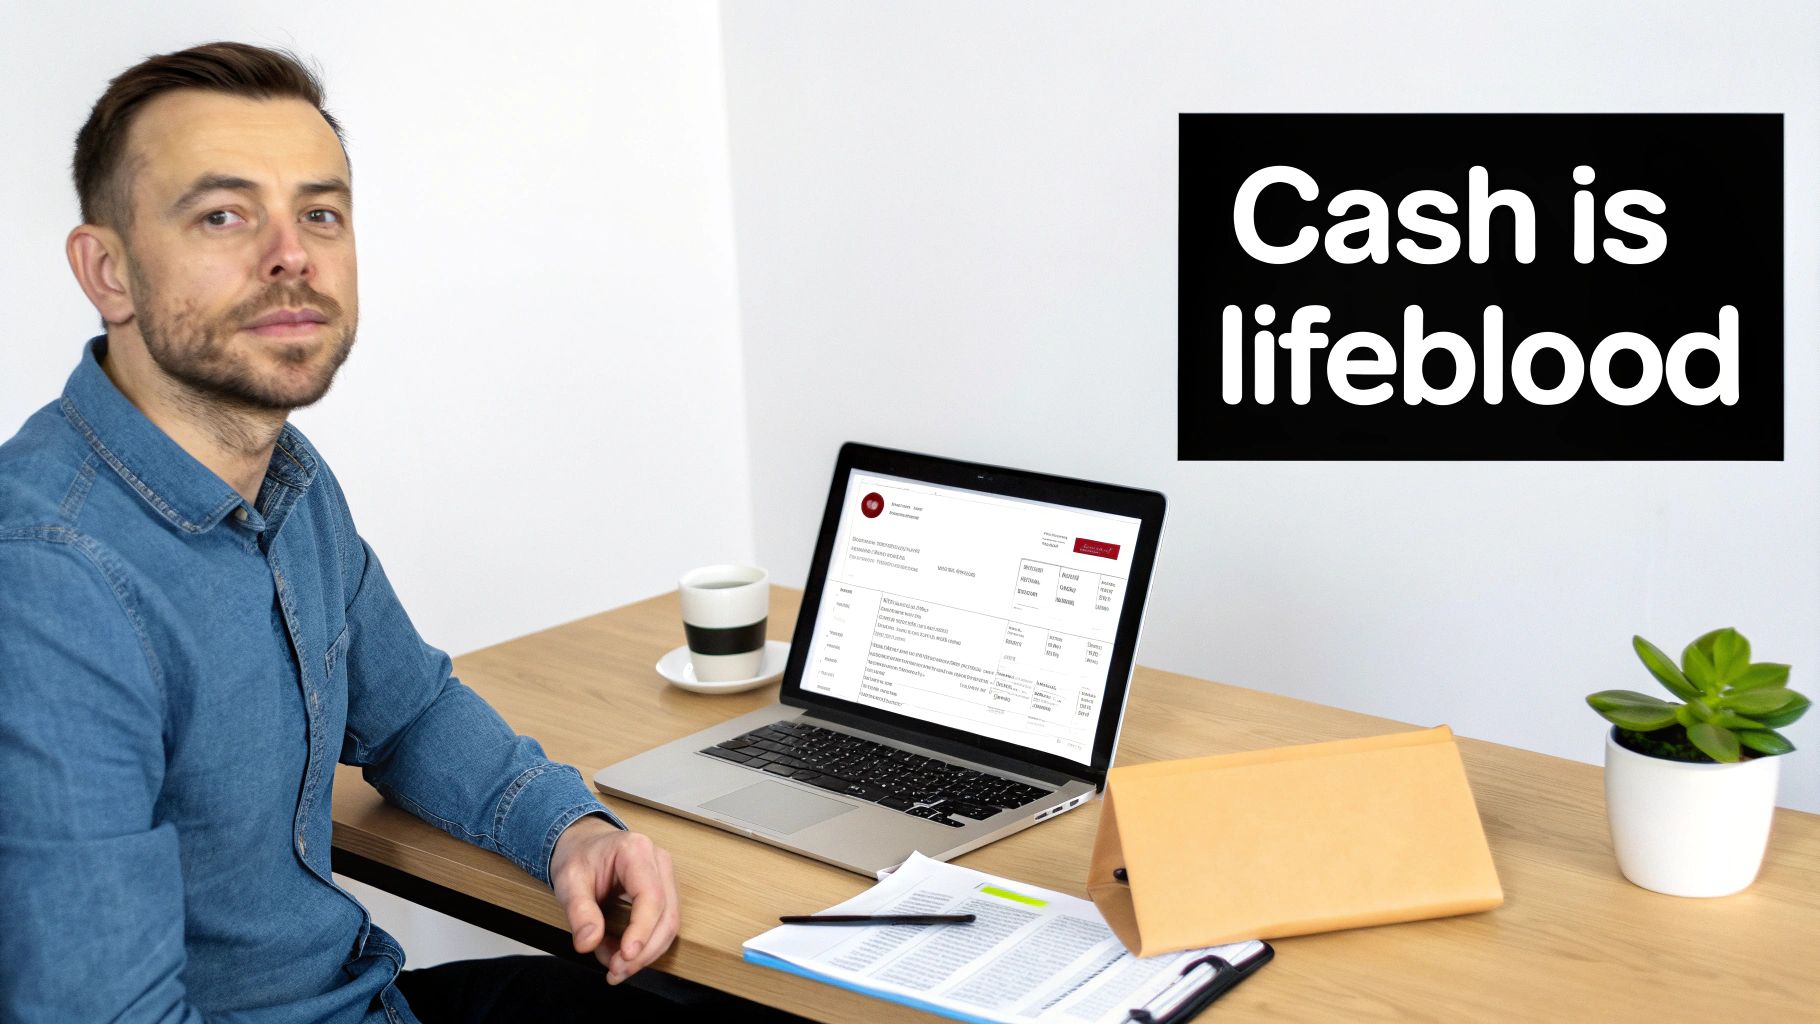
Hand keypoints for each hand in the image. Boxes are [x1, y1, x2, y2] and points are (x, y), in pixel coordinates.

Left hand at [550, 815, 678, 984]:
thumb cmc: (578, 857)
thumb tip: (587, 943)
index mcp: (636, 851)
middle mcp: (658, 861)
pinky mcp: (664, 892)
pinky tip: (620, 954)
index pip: (651, 896)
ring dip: (645, 953)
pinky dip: (644, 946)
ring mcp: (665, 877)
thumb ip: (579, 912)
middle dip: (644, 952)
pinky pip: (662, 925)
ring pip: (669, 924)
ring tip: (614, 966)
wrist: (583, 845)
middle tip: (616, 972)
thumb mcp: (568, 881)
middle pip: (667, 915)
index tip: (624, 957)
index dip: (642, 930)